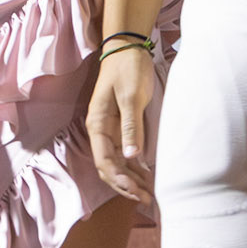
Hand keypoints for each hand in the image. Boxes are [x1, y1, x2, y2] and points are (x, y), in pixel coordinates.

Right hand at [87, 45, 156, 206]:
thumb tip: (132, 157)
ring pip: (117, 164)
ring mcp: (110, 131)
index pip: (104, 161)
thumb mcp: (131, 97)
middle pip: (108, 168)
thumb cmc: (128, 69)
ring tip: (149, 195)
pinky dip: (135, 169)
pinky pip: (125, 155)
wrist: (128, 48)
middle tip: (147, 199)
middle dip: (126, 186)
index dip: (119, 180)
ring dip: (131, 181)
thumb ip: (131, 127)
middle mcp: (101, 131)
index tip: (137, 191)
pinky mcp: (121, 128)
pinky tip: (148, 178)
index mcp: (97, 124)